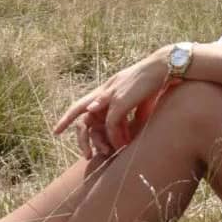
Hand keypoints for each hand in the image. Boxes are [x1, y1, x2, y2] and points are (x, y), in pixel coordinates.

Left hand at [54, 50, 171, 153]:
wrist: (164, 66)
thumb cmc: (154, 83)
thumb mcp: (139, 99)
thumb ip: (132, 112)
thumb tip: (134, 127)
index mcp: (107, 89)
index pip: (82, 104)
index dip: (69, 117)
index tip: (57, 131)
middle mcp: (104, 91)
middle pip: (80, 112)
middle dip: (80, 135)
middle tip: (85, 154)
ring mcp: (110, 95)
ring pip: (95, 122)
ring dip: (102, 140)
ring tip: (109, 153)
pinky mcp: (120, 100)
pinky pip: (111, 124)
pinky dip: (115, 136)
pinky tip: (123, 145)